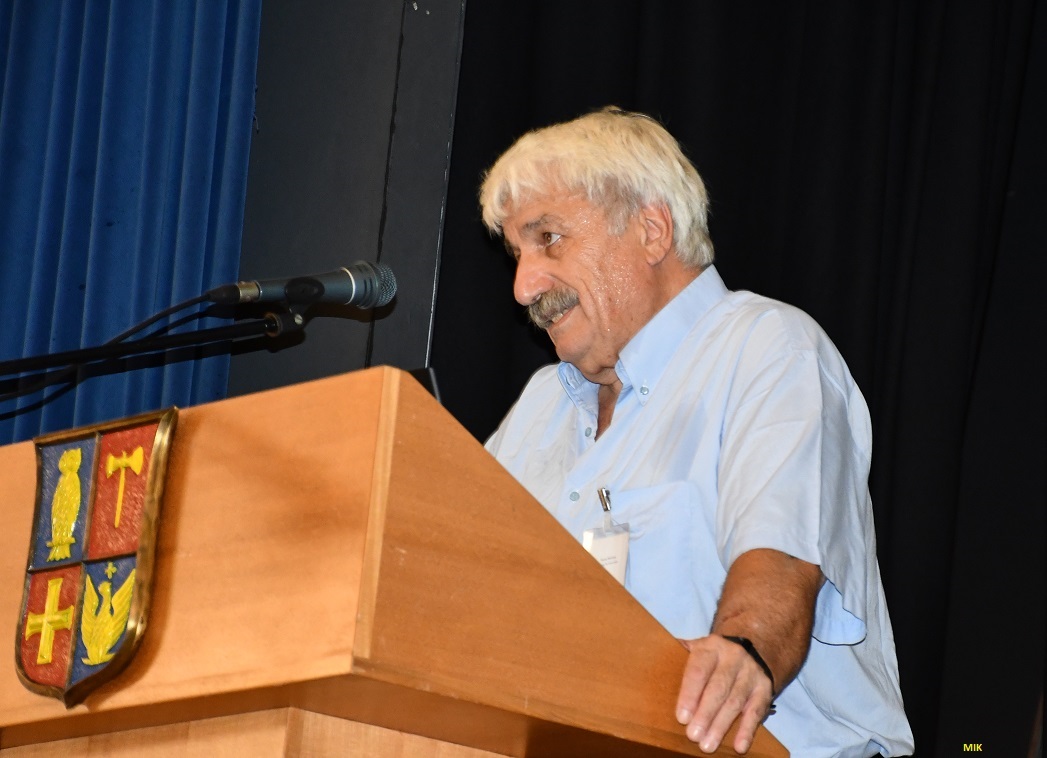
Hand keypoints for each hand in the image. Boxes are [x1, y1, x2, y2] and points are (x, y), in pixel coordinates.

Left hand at [675, 635, 774, 754]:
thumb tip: (648, 661)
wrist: (753, 644)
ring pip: (735, 702)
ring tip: (707, 745)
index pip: (699, 671)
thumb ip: (679, 656)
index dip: (690, 694)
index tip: (681, 717)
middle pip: (718, 688)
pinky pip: (756, 711)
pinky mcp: (765, 688)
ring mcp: (750, 673)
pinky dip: (748, 730)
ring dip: (721, 726)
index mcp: (710, 647)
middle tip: (693, 735)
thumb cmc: (713, 656)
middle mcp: (733, 657)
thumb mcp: (698, 649)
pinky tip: (739, 746)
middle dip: (705, 714)